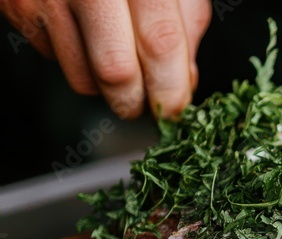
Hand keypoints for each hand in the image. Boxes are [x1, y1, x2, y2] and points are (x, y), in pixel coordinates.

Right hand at [1, 0, 211, 118]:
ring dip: (107, 88)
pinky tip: (87, 34)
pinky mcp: (17, 5)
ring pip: (81, 76)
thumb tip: (183, 80)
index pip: (159, 45)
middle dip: (137, 102)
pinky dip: (77, 60)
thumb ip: (186, 23)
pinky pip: (53, 58)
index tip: (177, 108)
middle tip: (149, 104)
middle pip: (115, 71)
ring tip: (122, 63)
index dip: (171, 89)